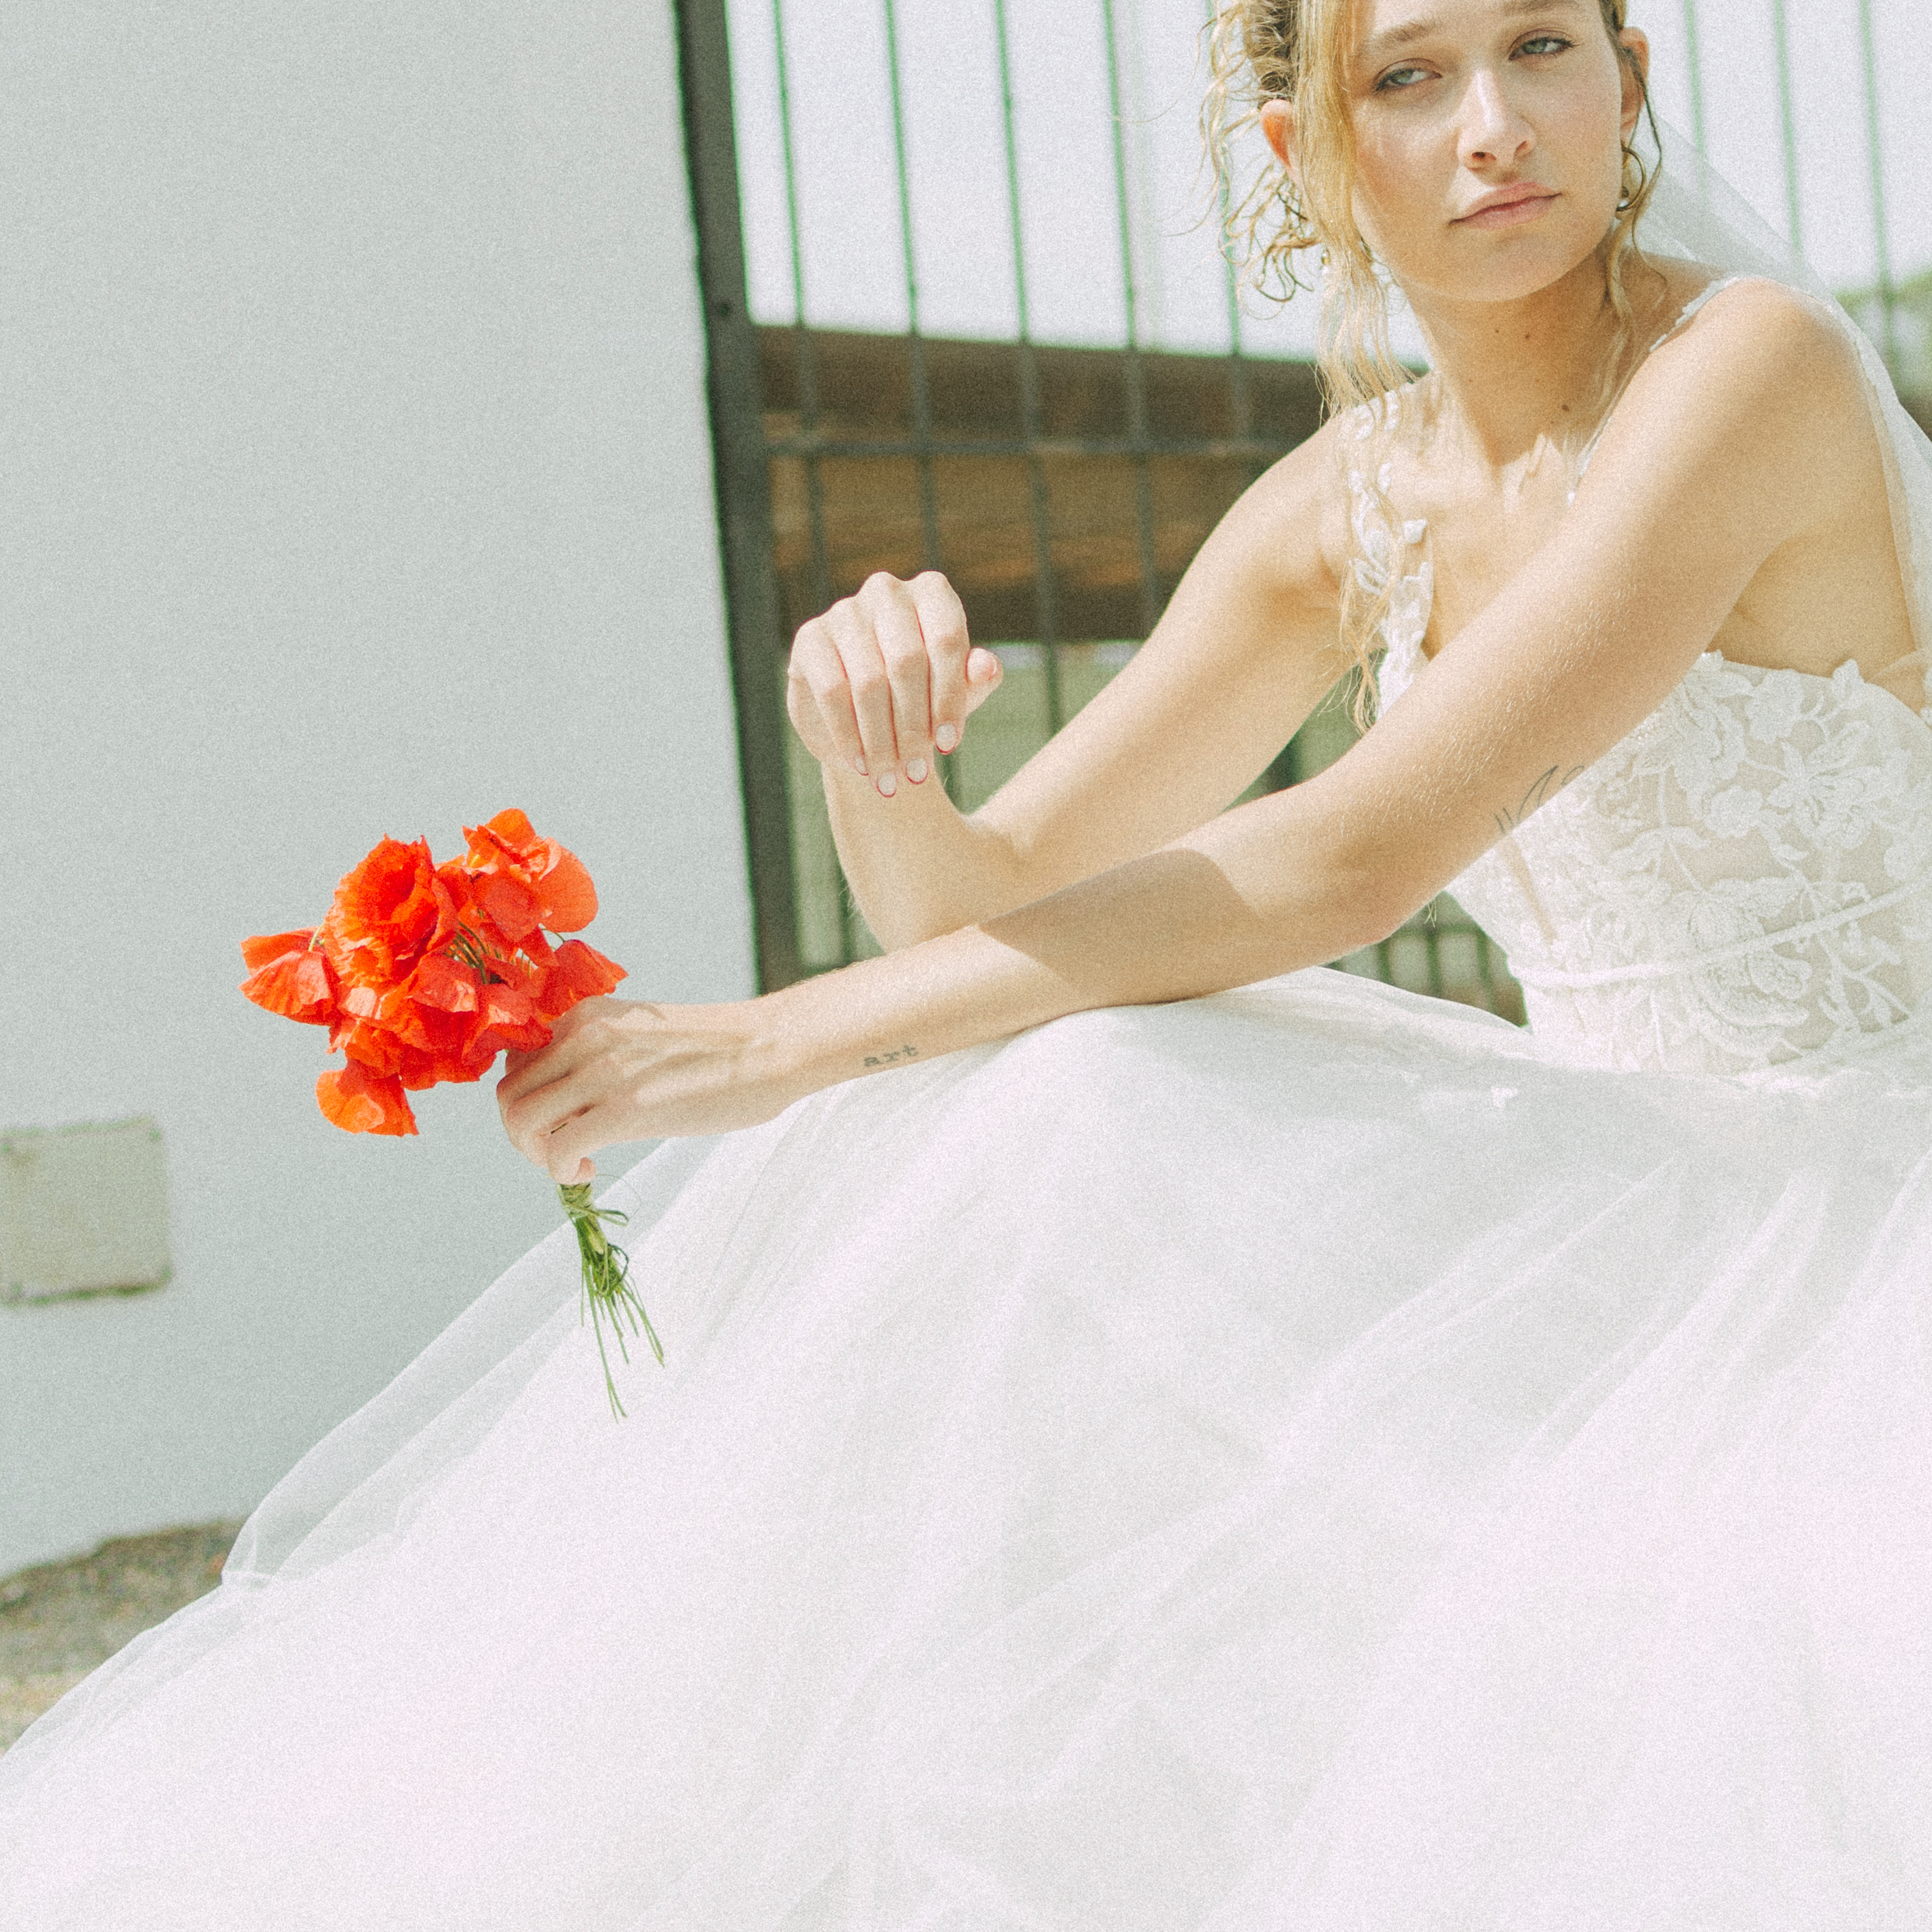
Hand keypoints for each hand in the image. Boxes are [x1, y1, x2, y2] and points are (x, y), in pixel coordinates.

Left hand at [496, 996, 798, 1184]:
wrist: (773, 1046)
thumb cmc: (720, 1049)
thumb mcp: (642, 1034)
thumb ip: (600, 1052)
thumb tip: (569, 1095)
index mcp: (587, 1014)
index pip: (516, 1060)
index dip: (526, 1099)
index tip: (555, 1120)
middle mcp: (584, 1035)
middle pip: (508, 1094)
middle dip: (522, 1134)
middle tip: (556, 1150)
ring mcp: (602, 1071)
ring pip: (520, 1121)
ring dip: (535, 1154)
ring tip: (572, 1161)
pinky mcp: (626, 1109)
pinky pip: (557, 1149)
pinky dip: (560, 1170)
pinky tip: (589, 1170)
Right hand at [786, 570, 1002, 798]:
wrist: (867, 717)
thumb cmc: (924, 698)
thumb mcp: (958, 694)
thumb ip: (976, 680)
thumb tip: (987, 666)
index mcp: (932, 592)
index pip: (946, 641)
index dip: (949, 697)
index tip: (948, 745)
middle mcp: (887, 590)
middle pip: (906, 662)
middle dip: (913, 726)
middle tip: (917, 773)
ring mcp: (845, 611)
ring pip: (868, 682)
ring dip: (881, 740)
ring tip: (891, 778)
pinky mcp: (810, 638)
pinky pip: (831, 692)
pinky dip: (848, 735)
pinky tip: (860, 764)